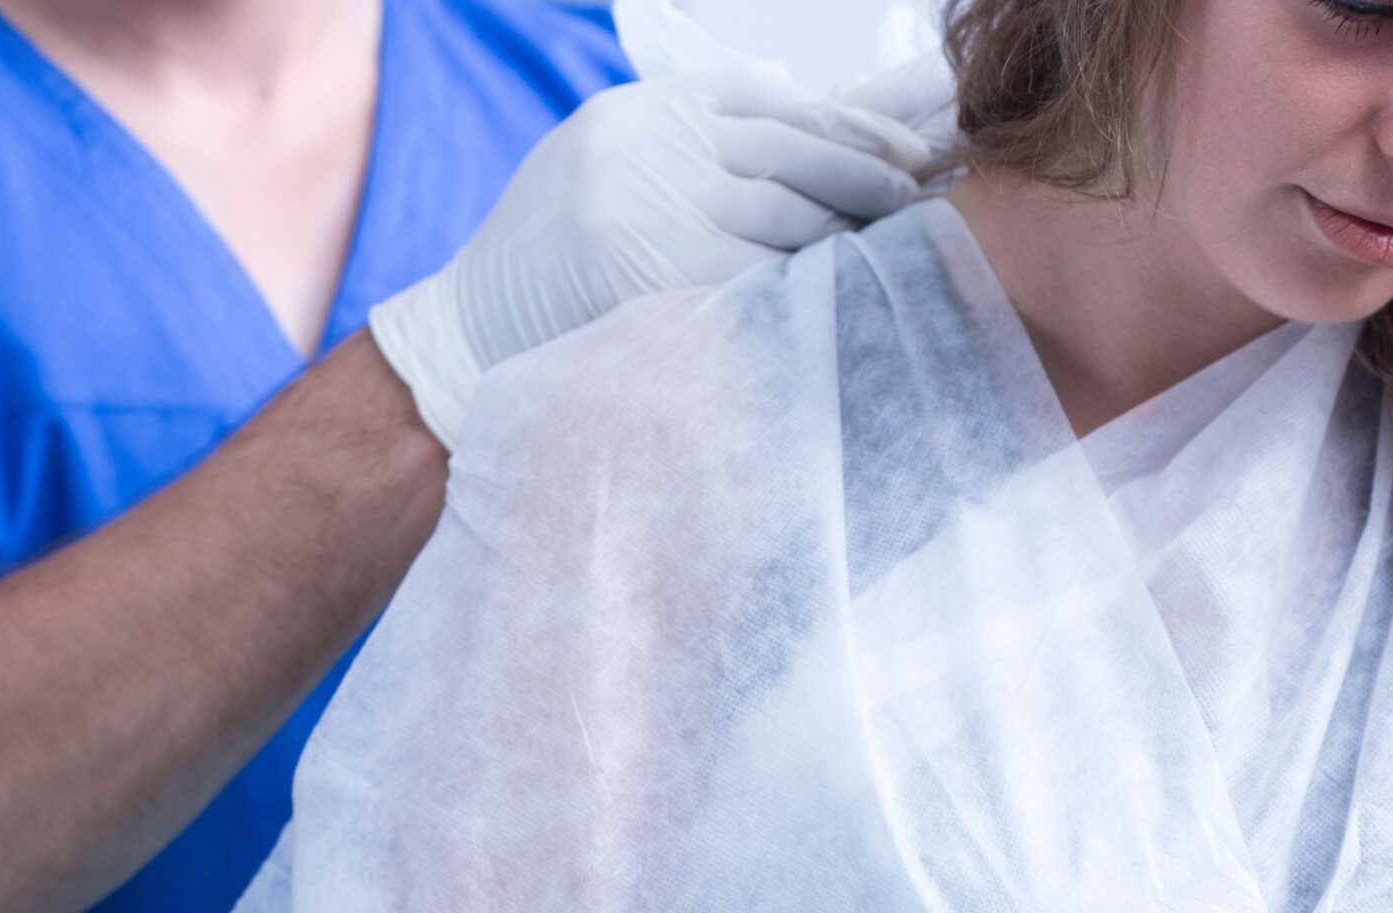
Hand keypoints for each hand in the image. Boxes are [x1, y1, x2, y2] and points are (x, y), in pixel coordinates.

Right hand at [371, 65, 936, 446]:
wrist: (471, 336)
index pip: (765, 96)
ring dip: (853, 230)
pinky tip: (852, 295)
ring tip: (899, 247)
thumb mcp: (606, 163)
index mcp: (639, 112)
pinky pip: (762, 276)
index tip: (901, 145)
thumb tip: (804, 106)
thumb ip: (690, 138)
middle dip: (866, 172)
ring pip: (787, 210)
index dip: (844, 119)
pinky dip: (813, 286)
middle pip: (790, 147)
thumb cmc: (551, 259)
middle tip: (921, 197)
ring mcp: (648, 209)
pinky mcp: (654, 275)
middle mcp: (645, 148)